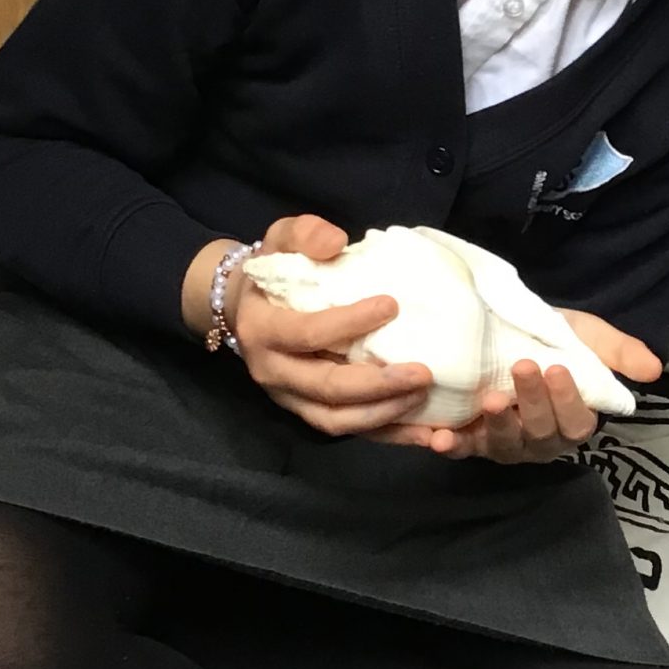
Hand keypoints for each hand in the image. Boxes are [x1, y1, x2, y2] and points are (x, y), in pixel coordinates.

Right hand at [187, 218, 435, 437]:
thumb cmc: (271, 272)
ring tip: (425, 399)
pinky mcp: (308, 413)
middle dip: (377, 384)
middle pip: (327, 387)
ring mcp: (290, 399)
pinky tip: (424, 433)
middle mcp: (272, 372)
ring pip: (336, 420)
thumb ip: (303, 234)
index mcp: (263, 330)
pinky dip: (386, 434)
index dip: (348, 323)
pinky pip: (348, 431)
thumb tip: (335, 241)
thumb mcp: (279, 240)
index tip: (392, 305)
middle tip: (424, 372)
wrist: (243, 309)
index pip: (307, 333)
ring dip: (384, 415)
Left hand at [405, 310, 662, 464]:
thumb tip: (654, 370)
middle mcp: (542, 440)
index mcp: (574, 420)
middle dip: (533, 403)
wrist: (508, 332)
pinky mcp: (473, 441)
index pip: (577, 421)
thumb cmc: (554, 340)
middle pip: (542, 433)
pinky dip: (452, 447)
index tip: (558, 368)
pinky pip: (464, 450)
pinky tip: (439, 438)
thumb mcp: (588, 337)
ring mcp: (507, 443)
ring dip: (498, 427)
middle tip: (522, 368)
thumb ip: (619, 352)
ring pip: (506, 446)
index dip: (569, 400)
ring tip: (491, 401)